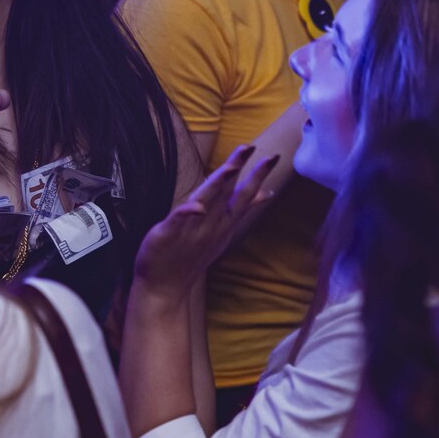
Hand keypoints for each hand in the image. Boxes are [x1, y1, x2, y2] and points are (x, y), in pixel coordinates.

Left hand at [133, 144, 276, 298]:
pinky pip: (177, 221)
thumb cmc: (192, 255)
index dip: (257, 175)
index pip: (243, 195)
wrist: (166, 287)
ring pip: (207, 202)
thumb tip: (265, 192)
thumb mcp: (222, 231)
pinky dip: (187, 213)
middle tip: (256, 150)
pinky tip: (196, 205)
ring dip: (219, 186)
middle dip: (242, 171)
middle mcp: (210, 225)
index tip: (272, 156)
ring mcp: (190, 230)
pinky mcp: (166, 235)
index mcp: (222, 222)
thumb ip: (241, 209)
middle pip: (229, 195)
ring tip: (231, 168)